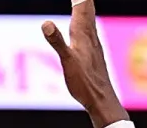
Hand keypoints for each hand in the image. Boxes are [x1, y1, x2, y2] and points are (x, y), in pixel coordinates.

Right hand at [40, 0, 127, 127]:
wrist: (101, 99)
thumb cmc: (85, 82)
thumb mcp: (67, 61)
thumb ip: (56, 41)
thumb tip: (45, 23)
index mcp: (83, 33)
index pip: (82, 5)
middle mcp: (90, 35)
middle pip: (87, 8)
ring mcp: (92, 43)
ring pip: (89, 17)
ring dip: (85, 6)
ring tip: (83, 0)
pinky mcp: (92, 52)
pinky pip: (89, 29)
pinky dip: (85, 19)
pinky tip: (85, 25)